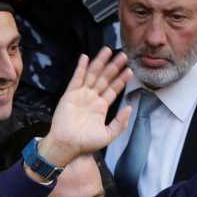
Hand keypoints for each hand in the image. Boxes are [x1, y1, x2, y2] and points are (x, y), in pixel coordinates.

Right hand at [39, 48, 132, 168]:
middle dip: (114, 67)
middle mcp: (92, 98)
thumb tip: (129, 108)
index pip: (113, 89)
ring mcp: (81, 95)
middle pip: (105, 78)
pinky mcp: (70, 94)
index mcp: (101, 107)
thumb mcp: (108, 135)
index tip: (130, 70)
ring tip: (108, 51)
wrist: (67, 145)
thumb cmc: (85, 143)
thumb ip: (120, 123)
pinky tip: (85, 57)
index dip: (121, 80)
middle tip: (123, 55)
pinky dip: (81, 68)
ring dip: (100, 62)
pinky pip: (76, 78)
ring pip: (93, 74)